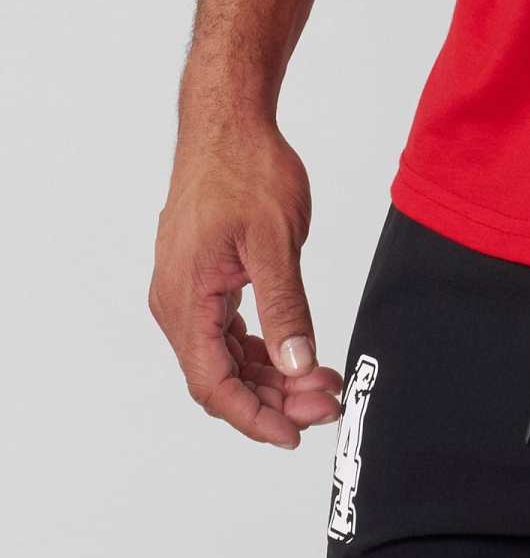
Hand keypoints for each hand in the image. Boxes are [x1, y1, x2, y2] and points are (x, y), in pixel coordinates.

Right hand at [149, 114, 342, 446]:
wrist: (227, 123)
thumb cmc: (246, 169)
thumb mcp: (274, 240)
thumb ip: (286, 307)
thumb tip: (297, 365)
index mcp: (186, 298)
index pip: (213, 383)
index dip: (254, 417)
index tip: (294, 434)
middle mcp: (176, 302)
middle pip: (220, 376)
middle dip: (273, 398)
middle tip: (325, 401)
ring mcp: (186, 291)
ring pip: (224, 356)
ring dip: (270, 375)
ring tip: (320, 379)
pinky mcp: (201, 279)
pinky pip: (226, 331)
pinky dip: (261, 348)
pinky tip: (296, 353)